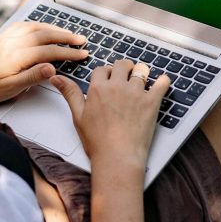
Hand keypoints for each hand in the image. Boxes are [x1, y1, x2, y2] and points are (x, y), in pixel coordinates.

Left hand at [0, 22, 88, 108]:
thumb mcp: (9, 89)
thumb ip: (32, 77)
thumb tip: (53, 68)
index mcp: (17, 56)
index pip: (50, 51)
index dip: (69, 53)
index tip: (83, 54)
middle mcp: (12, 42)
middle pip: (45, 35)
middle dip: (66, 37)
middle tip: (82, 40)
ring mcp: (6, 38)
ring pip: (35, 27)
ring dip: (54, 29)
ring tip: (68, 33)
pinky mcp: (0, 38)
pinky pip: (24, 25)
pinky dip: (38, 24)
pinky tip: (42, 27)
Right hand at [51, 60, 170, 171]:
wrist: (117, 157)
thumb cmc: (97, 141)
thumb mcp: (78, 116)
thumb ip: (69, 93)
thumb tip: (56, 77)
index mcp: (98, 88)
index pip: (102, 69)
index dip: (106, 73)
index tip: (108, 80)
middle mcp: (117, 86)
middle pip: (122, 64)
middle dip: (123, 69)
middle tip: (125, 78)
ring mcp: (136, 93)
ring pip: (142, 70)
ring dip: (141, 73)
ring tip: (141, 81)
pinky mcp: (152, 102)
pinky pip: (162, 83)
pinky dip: (163, 81)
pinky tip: (161, 83)